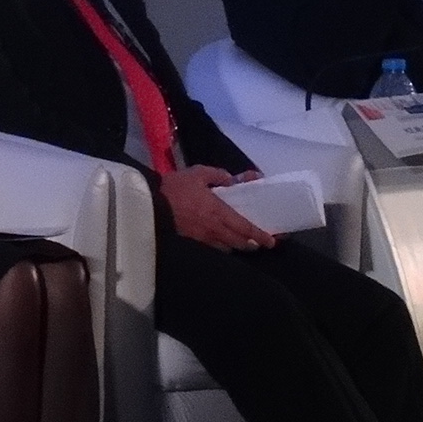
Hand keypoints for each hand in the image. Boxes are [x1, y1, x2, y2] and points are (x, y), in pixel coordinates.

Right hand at [158, 166, 276, 251]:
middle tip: (258, 244)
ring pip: (226, 248)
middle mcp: (215, 229)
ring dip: (236, 246)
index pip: (245, 227)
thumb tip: (231, 179)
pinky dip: (220, 246)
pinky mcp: (192, 242)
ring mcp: (203, 238)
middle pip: (239, 242)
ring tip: (239, 243)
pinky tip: (219, 242)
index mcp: (219, 212)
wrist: (151, 205)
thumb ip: (217, 174)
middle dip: (251, 244)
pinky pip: (212, 247)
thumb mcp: (197, 173)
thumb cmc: (175, 188)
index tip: (271, 241)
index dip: (260, 235)